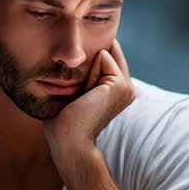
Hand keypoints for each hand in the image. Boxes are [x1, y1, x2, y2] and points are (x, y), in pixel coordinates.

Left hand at [43, 38, 135, 156]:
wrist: (68, 140)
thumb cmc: (62, 119)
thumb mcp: (72, 89)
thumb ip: (80, 72)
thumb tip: (77, 50)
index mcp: (115, 89)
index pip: (102, 55)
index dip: (83, 65)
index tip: (77, 91)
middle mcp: (125, 87)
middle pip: (104, 49)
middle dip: (86, 64)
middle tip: (80, 94)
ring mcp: (127, 86)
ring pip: (104, 52)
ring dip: (87, 69)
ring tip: (83, 95)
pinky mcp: (122, 84)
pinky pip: (103, 56)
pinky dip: (89, 70)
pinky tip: (87, 93)